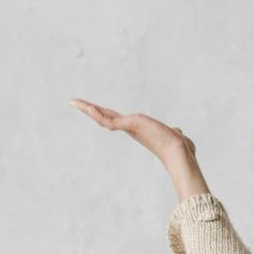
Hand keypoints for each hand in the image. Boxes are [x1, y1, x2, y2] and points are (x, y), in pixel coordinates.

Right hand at [70, 98, 196, 173]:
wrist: (179, 151)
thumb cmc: (180, 148)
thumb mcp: (174, 135)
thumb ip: (174, 132)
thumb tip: (178, 132)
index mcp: (137, 128)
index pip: (116, 119)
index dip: (103, 114)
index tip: (93, 108)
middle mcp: (131, 128)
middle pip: (105, 117)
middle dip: (89, 109)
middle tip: (73, 102)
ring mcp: (130, 127)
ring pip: (104, 118)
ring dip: (89, 109)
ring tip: (74, 102)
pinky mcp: (131, 126)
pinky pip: (111, 121)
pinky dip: (99, 115)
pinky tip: (90, 108)